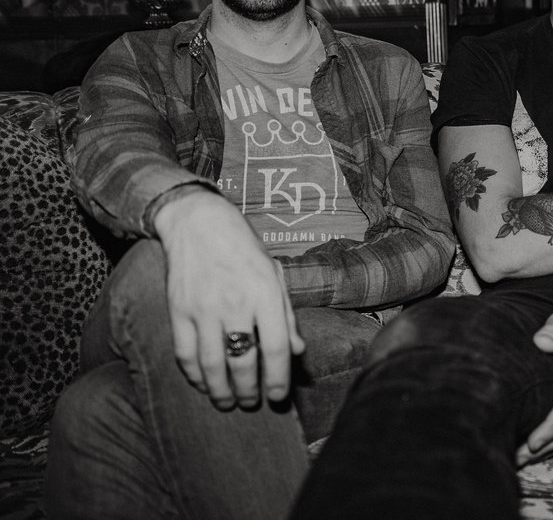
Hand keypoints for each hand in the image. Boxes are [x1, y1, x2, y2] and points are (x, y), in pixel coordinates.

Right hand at [154, 189, 303, 409]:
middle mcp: (236, 303)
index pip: (277, 347)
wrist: (199, 223)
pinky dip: (194, 375)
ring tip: (228, 403)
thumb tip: (298, 352)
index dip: (279, 378)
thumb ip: (286, 315)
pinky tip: (203, 384)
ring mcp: (203, 308)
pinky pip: (185, 354)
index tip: (279, 396)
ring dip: (221, 391)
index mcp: (266, 293)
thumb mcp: (275, 275)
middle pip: (244, 362)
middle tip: (253, 404)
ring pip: (212, 365)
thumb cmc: (244, 250)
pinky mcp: (178, 311)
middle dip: (250, 390)